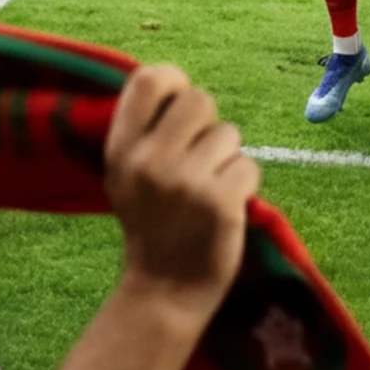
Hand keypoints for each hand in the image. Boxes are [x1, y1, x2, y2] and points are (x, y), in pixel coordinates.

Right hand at [97, 65, 251, 305]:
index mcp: (121, 148)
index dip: (174, 81)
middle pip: (199, 99)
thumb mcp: (125, 176)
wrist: (165, 290)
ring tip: (210, 187)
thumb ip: (144, 133)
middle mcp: (149, 160)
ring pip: (229, 134)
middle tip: (201, 156)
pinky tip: (226, 206)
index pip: (148, 79)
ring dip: (228, 158)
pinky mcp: (220, 202)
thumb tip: (178, 85)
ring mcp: (185, 181)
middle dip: (209, 124)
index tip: (180, 102)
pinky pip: (249, 167)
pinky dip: (244, 185)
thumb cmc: (151, 226)